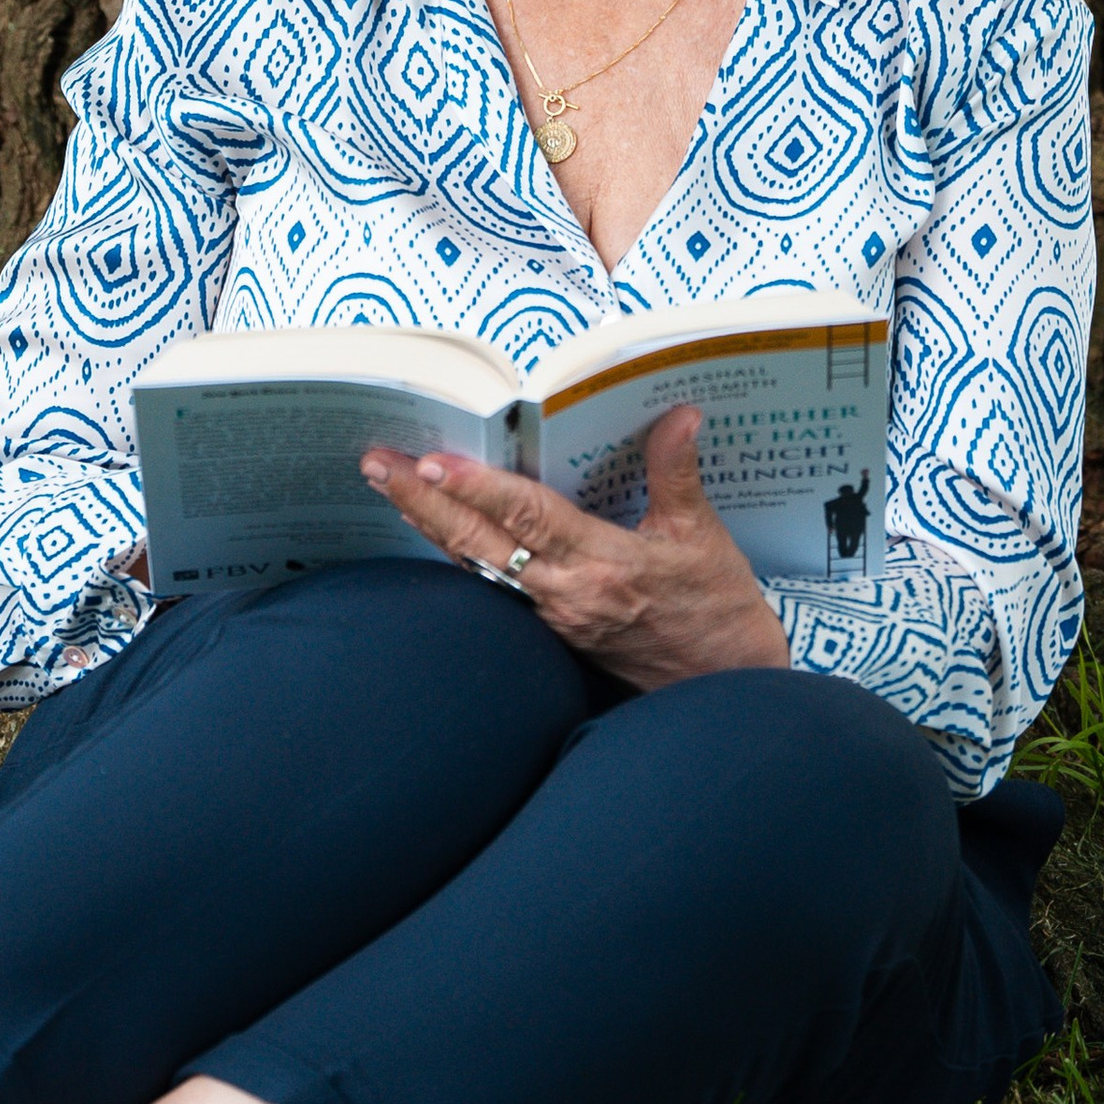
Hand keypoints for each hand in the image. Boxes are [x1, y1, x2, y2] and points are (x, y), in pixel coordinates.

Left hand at [359, 404, 791, 693]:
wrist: (725, 688)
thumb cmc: (719, 613)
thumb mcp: (705, 537)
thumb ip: (677, 472)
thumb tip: (679, 415)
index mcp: (606, 564)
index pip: (527, 516)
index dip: (477, 487)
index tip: (432, 460)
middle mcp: (568, 594)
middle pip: (480, 543)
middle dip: (423, 501)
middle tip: (377, 464)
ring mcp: (554, 618)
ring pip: (478, 566)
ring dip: (431, 525)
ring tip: (390, 487)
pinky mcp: (553, 633)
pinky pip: (494, 588)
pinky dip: (460, 555)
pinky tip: (435, 532)